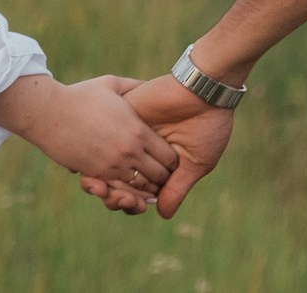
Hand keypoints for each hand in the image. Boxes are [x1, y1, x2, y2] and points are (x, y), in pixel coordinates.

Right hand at [0, 75, 177, 210]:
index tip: (168, 158)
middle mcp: (130, 151)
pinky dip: (126, 193)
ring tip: (145, 183)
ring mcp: (113, 166)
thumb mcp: (111, 84)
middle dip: (162, 177)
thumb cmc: (81, 95)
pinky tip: (127, 188)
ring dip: (145, 188)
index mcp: (138, 130)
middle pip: (159, 176)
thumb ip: (135, 86)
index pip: (169, 156)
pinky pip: (119, 192)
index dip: (172, 160)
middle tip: (161, 175)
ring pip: (141, 188)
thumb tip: (150, 85)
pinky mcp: (96, 175)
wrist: (50, 113)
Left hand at [81, 73, 234, 218]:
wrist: (204, 91)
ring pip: (105, 165)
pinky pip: (101, 142)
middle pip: (116, 180)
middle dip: (115, 196)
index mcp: (156, 163)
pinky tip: (104, 168)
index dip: (131, 202)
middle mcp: (139, 151)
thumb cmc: (206, 128)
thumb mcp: (195, 164)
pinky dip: (99, 158)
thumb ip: (176, 188)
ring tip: (112, 189)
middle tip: (121, 200)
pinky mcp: (122, 117)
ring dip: (105, 182)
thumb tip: (162, 215)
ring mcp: (128, 135)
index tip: (136, 206)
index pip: (136, 189)